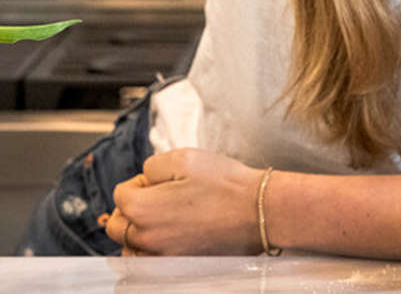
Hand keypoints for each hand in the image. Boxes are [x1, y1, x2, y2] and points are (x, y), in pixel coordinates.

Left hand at [105, 148, 262, 254]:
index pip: (120, 194)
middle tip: (162, 197)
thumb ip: (151, 165)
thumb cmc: (225, 183)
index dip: (141, 182)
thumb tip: (144, 179)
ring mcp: (160, 257)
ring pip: (129, 247)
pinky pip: (147, 262)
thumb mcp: (185, 157)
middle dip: (132, 208)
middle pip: (117, 225)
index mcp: (142, 209)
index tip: (163, 180)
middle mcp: (145, 238)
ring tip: (165, 219)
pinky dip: (151, 251)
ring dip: (138, 232)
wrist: (259, 211)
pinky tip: (171, 237)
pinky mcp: (176, 267)